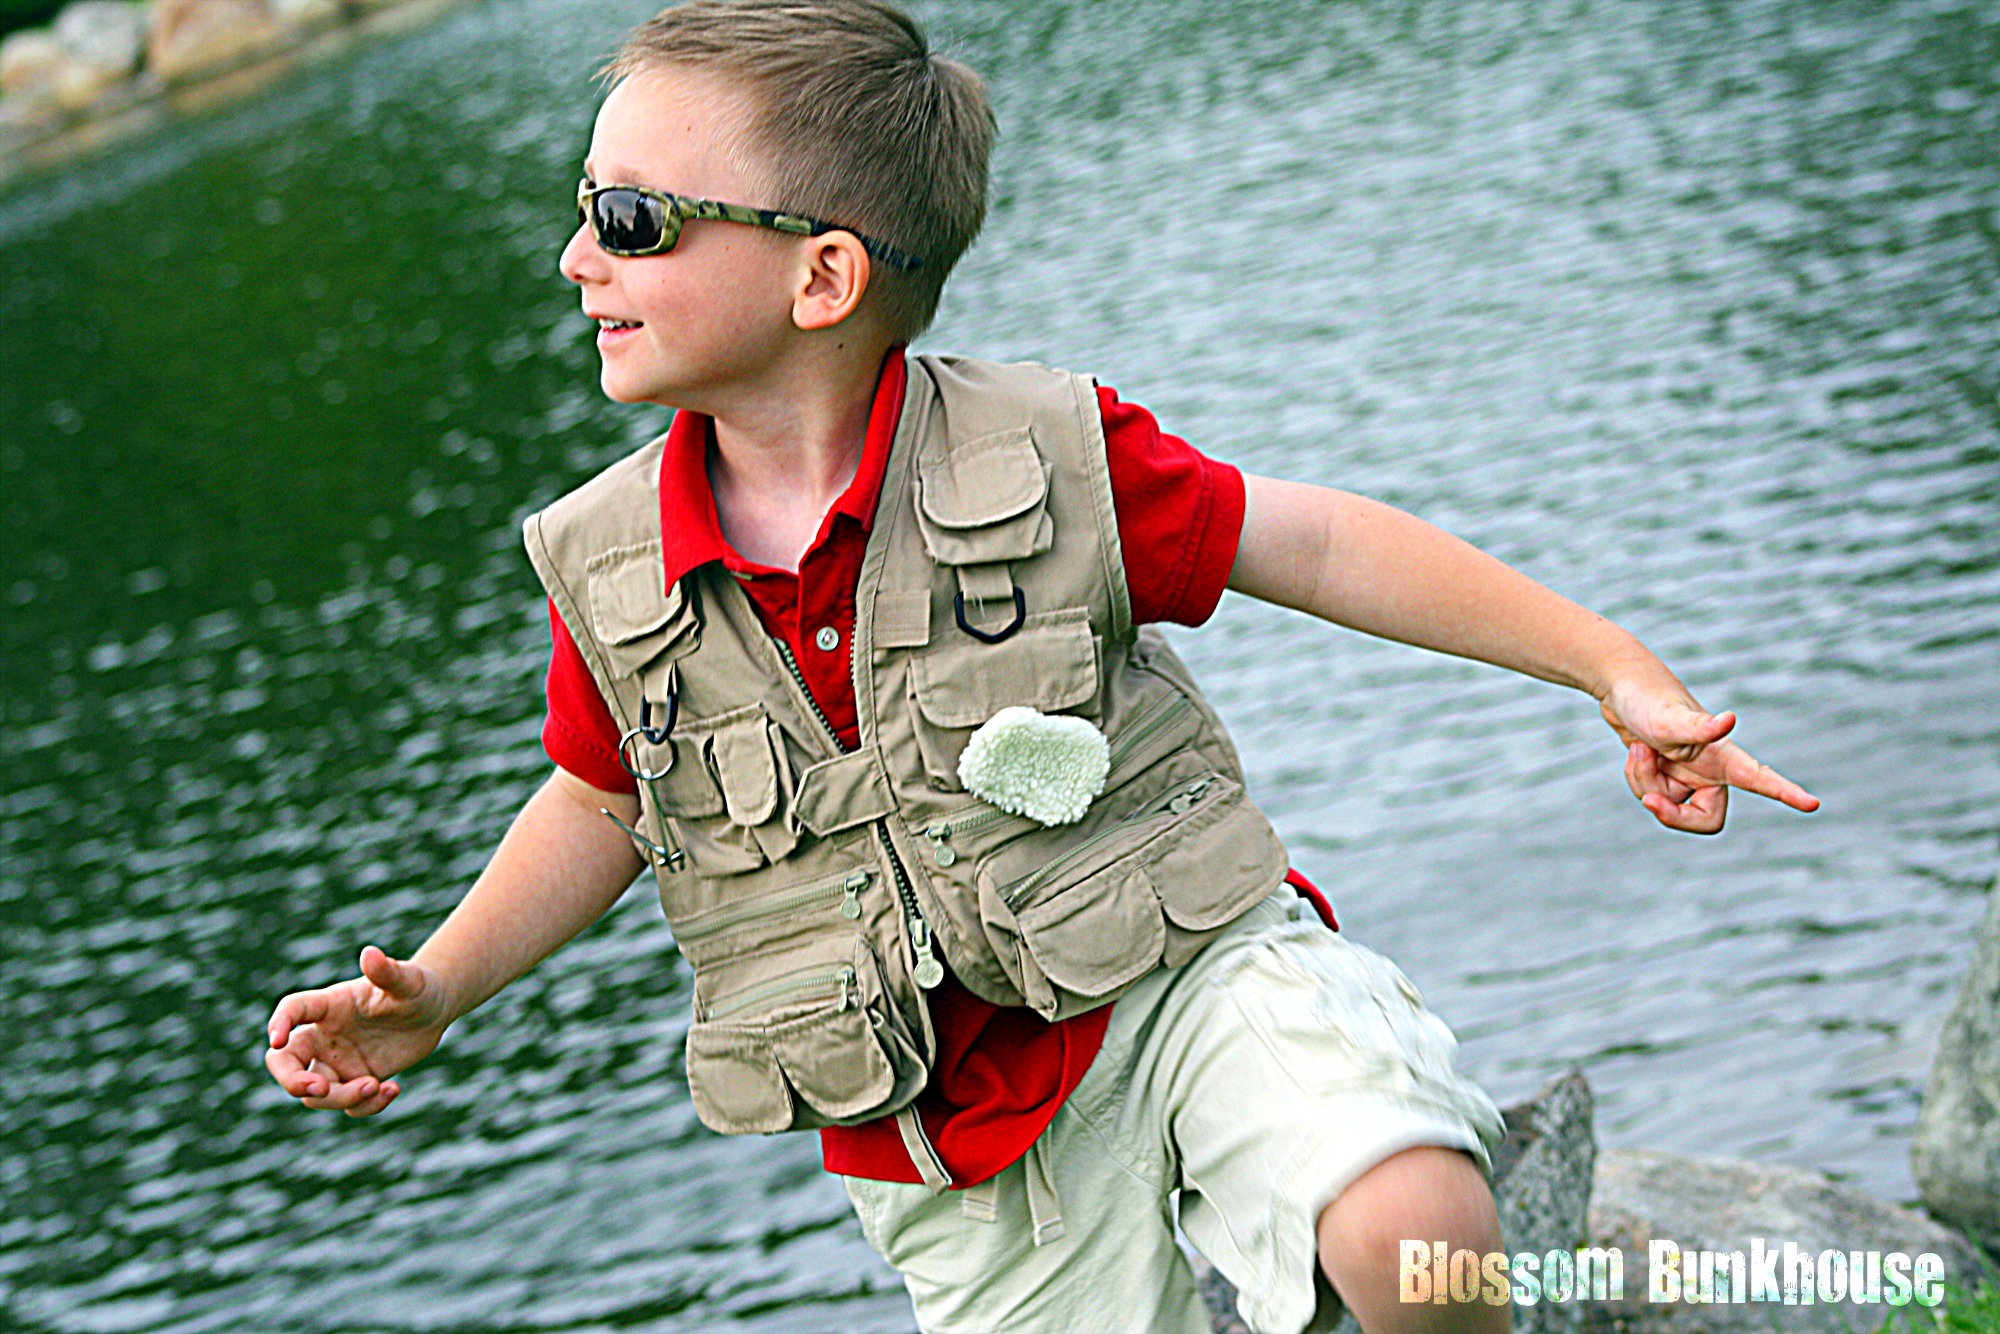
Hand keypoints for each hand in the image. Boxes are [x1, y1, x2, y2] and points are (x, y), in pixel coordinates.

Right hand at [264, 946, 453, 1116]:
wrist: (433, 1010)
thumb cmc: (416, 988)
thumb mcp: (407, 981)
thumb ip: (387, 971)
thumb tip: (369, 953)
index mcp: (329, 1006)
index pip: (293, 1010)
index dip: (279, 1022)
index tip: (277, 1038)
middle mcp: (325, 1036)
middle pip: (285, 1062)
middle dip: (293, 1080)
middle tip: (321, 1089)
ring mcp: (338, 1062)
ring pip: (316, 1093)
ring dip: (342, 1096)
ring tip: (378, 1085)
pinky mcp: (356, 1081)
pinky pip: (348, 1105)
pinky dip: (367, 1105)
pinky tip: (394, 1089)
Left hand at [1599, 678, 1819, 834]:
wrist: (1622, 687)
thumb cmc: (1649, 700)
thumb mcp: (1669, 719)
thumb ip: (1698, 727)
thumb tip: (1730, 720)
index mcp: (1723, 758)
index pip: (1761, 780)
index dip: (1786, 794)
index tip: (1812, 804)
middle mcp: (1710, 770)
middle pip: (1702, 819)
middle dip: (1671, 814)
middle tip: (1649, 800)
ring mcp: (1688, 774)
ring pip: (1668, 806)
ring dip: (1645, 782)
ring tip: (1640, 750)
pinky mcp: (1667, 775)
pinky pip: (1650, 794)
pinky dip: (1637, 776)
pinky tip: (1636, 751)